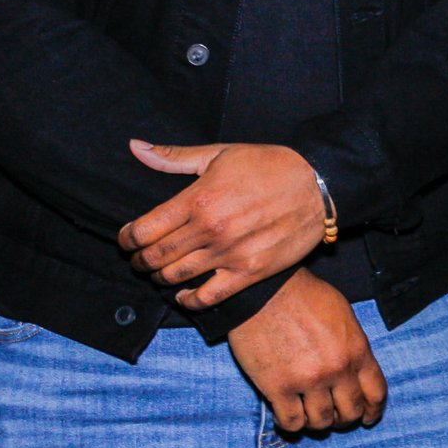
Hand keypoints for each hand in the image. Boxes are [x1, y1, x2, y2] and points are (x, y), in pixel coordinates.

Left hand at [119, 141, 326, 309]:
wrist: (321, 183)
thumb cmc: (270, 164)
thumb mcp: (222, 153)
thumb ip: (175, 157)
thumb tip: (135, 148)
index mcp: (199, 198)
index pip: (143, 230)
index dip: (126, 238)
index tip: (127, 238)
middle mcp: (211, 228)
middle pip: (154, 257)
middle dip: (139, 260)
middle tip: (139, 258)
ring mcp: (230, 253)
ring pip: (175, 277)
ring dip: (160, 277)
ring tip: (161, 271)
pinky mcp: (250, 272)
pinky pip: (208, 297)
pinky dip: (189, 300)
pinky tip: (184, 294)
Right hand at [228, 269, 387, 433]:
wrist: (266, 292)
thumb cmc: (306, 297)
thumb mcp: (344, 316)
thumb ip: (353, 348)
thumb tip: (356, 373)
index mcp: (357, 350)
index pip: (376, 393)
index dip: (373, 410)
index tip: (368, 418)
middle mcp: (337, 369)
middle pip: (350, 413)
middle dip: (344, 419)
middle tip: (334, 416)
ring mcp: (308, 381)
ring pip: (321, 422)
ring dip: (317, 423)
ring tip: (310, 414)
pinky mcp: (278, 389)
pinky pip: (291, 422)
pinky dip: (292, 425)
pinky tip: (289, 414)